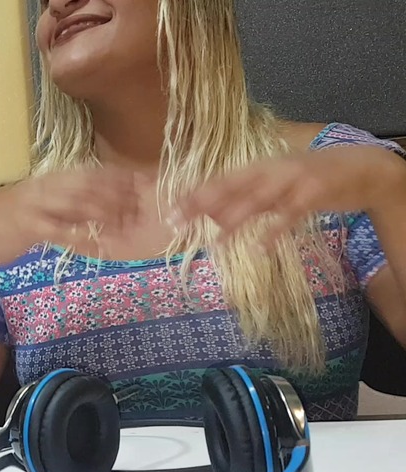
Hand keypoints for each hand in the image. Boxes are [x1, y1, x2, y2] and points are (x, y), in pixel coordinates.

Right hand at [0, 167, 139, 268]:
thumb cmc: (12, 222)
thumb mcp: (41, 205)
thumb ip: (67, 203)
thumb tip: (98, 202)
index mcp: (48, 180)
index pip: (87, 172)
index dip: (114, 176)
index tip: (138, 182)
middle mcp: (44, 188)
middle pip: (87, 187)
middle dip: (115, 196)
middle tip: (138, 208)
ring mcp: (35, 206)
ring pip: (77, 205)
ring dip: (104, 215)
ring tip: (125, 226)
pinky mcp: (29, 227)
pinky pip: (60, 232)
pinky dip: (81, 239)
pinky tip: (98, 247)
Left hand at [172, 145, 405, 246]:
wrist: (359, 167)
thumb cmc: (308, 179)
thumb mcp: (273, 186)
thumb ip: (247, 200)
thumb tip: (214, 218)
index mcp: (257, 167)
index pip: (217, 181)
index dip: (193, 196)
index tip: (170, 214)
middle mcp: (269, 170)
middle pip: (229, 187)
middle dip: (201, 205)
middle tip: (177, 224)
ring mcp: (291, 180)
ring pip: (256, 199)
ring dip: (234, 219)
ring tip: (214, 241)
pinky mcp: (313, 193)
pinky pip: (289, 215)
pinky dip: (274, 231)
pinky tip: (259, 248)